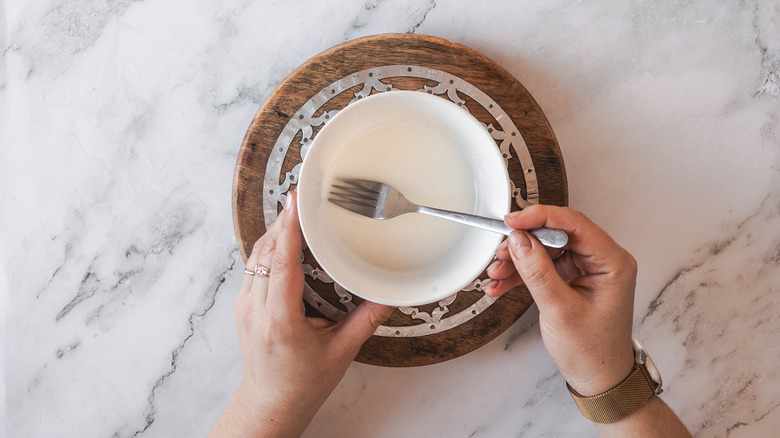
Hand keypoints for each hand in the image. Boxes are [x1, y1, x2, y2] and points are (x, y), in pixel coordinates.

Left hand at [210, 192, 393, 437]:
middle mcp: (256, 309)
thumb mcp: (342, 351)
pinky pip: (253, 265)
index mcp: (280, 320)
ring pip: (256, 255)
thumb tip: (390, 295)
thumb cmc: (302, 383)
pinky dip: (270, 248)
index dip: (289, 230)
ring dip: (276, 233)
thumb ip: (366, 320)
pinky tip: (286, 242)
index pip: (282, 264)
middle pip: (266, 252)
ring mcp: (244, 305)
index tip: (295, 203)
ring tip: (297, 214)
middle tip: (304, 199)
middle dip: (284, 222)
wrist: (271, 403)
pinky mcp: (243, 304)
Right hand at [484, 205, 635, 395]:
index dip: (540, 217)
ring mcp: (586, 270)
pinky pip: (543, 267)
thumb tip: (520, 240)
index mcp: (612, 262)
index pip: (574, 223)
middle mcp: (601, 261)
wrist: (599, 380)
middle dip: (524, 243)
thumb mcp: (560, 310)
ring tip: (496, 273)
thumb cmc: (593, 351)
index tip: (512, 221)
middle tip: (500, 252)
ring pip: (545, 250)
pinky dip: (521, 274)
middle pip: (556, 235)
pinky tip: (501, 283)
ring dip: (518, 260)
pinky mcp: (572, 280)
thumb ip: (538, 272)